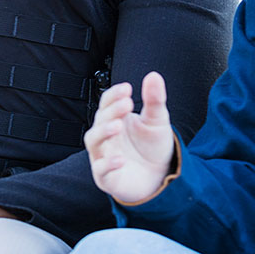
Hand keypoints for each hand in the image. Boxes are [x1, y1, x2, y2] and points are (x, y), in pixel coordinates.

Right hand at [85, 71, 177, 205]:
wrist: (161, 176)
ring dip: (103, 132)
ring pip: (93, 141)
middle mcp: (106, 136)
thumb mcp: (158, 121)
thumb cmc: (153, 147)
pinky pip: (100, 170)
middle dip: (111, 111)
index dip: (114, 95)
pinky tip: (121, 159)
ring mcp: (104, 156)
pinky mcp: (107, 177)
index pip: (106, 102)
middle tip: (127, 104)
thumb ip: (154, 99)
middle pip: (99, 120)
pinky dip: (107, 164)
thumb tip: (153, 75)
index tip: (127, 88)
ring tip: (117, 125)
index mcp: (115, 119)